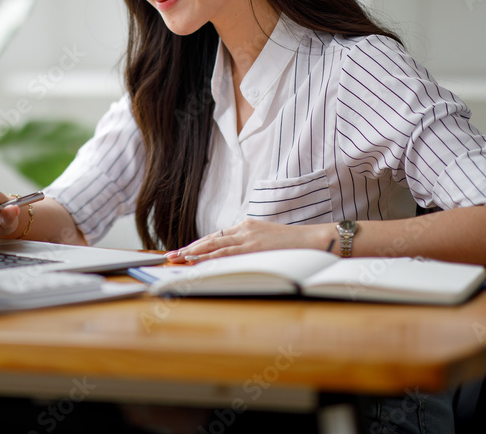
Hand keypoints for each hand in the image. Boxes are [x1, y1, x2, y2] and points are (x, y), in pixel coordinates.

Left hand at [165, 219, 333, 263]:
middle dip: (189, 248)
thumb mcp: (268, 241)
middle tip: (171, 255)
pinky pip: (225, 251)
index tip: (184, 252)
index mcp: (247, 226)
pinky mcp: (253, 245)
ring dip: (193, 253)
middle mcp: (244, 229)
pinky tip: (196, 260)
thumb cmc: (295, 244)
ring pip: (213, 245)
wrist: (314, 239)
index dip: (199, 245)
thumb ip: (253, 245)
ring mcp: (248, 236)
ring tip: (177, 258)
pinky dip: (208, 256)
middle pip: (210, 239)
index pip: (217, 237)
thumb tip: (239, 257)